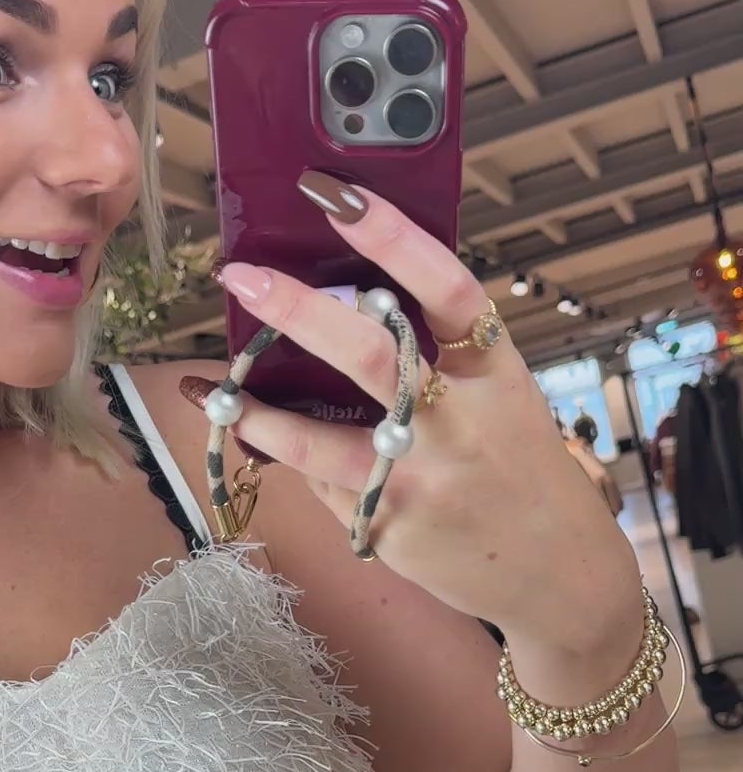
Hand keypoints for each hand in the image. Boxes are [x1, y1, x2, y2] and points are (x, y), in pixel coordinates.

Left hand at [204, 177, 639, 650]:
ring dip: (256, 412)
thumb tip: (344, 305)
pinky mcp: (391, 529)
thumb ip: (441, 360)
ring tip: (212, 388)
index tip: (334, 195)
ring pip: (319, 440)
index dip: (391, 237)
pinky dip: (292, 462)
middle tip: (241, 275)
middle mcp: (461, 423)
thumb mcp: (502, 399)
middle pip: (371, 355)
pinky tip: (262, 443)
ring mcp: (421, 481)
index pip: (445, 288)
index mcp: (495, 372)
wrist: (560, 576)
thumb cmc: (520, 471)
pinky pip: (324, 485)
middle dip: (298, 311)